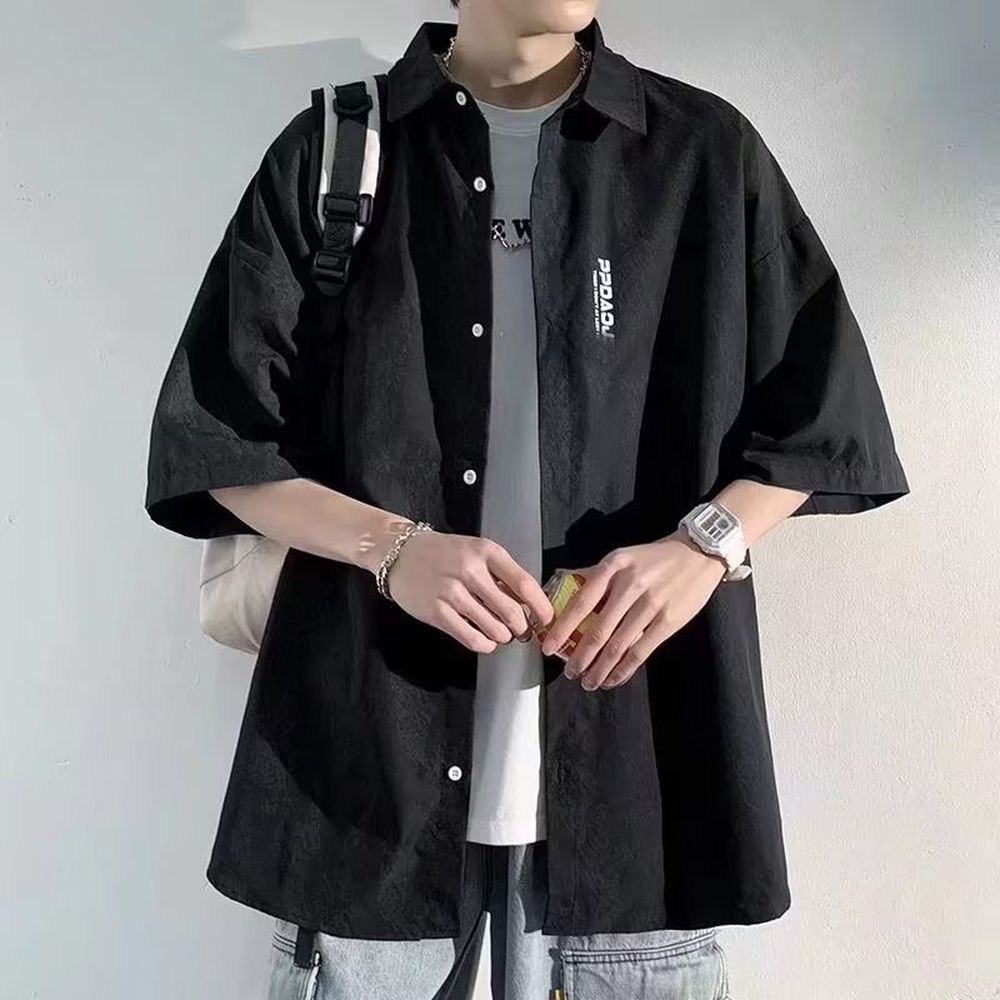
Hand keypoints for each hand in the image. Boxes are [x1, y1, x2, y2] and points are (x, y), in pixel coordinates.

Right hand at [385, 530, 553, 653]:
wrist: (400, 554)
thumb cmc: (444, 553)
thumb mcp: (476, 551)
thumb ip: (501, 574)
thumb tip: (530, 603)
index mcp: (487, 552)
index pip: (524, 584)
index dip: (541, 607)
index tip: (547, 620)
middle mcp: (471, 571)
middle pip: (512, 612)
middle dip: (522, 628)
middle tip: (521, 631)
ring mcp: (452, 593)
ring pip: (495, 629)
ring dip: (504, 637)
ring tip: (501, 634)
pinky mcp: (437, 613)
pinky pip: (472, 639)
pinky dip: (485, 645)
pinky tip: (485, 640)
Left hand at [540, 530, 726, 689]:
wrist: (699, 553)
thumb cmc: (654, 557)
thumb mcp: (621, 556)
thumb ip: (593, 573)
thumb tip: (561, 581)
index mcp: (613, 567)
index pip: (581, 602)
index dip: (563, 628)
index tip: (549, 647)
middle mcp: (630, 585)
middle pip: (599, 630)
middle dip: (580, 657)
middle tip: (569, 673)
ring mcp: (651, 604)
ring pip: (619, 645)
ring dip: (600, 668)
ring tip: (589, 682)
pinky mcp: (670, 621)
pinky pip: (641, 651)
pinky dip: (625, 669)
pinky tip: (614, 679)